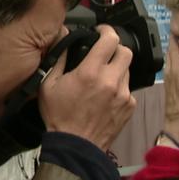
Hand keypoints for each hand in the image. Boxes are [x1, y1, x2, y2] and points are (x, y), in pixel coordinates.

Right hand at [38, 25, 134, 150]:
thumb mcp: (49, 85)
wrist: (75, 147)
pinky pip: (128, 89)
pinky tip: (106, 96)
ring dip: (117, 69)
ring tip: (102, 78)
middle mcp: (111, 81)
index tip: (101, 32)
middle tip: (104, 54)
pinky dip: (119, 88)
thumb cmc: (60, 117)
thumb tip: (64, 36)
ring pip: (127, 70)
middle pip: (126, 51)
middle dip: (115, 49)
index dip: (106, 31)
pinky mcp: (129, 107)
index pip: (110, 39)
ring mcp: (123, 95)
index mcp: (90, 72)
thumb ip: (59, 57)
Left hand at [163, 39, 178, 137]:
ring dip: (175, 44)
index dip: (176, 35)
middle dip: (175, 37)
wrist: (177, 115)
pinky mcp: (169, 77)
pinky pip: (172, 60)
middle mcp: (169, 68)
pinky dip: (176, 53)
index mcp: (175, 68)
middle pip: (171, 48)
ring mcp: (168, 72)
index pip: (173, 47)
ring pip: (171, 54)